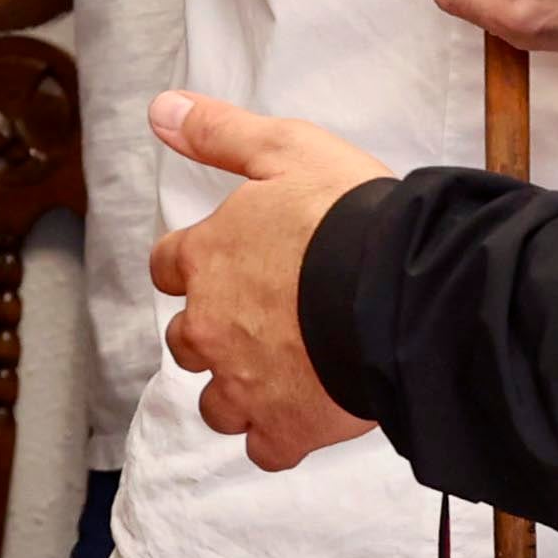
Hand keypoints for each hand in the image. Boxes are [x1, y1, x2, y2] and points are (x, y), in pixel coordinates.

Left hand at [147, 92, 388, 472]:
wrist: (397, 291)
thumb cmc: (347, 216)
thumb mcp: (284, 148)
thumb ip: (218, 133)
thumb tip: (160, 109)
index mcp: (206, 258)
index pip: (169, 265)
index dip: (195, 264)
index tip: (223, 263)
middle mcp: (210, 326)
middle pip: (187, 340)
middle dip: (215, 331)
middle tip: (264, 317)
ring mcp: (244, 385)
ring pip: (216, 403)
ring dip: (239, 389)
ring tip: (282, 372)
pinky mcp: (284, 429)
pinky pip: (264, 448)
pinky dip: (279, 436)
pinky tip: (305, 415)